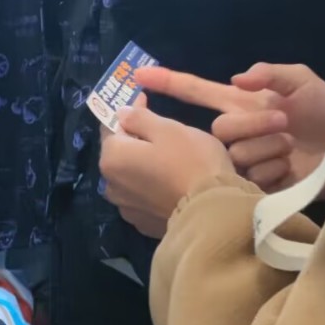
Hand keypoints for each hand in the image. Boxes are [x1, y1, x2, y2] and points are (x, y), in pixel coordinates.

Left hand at [100, 107, 232, 237]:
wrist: (213, 213)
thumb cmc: (191, 161)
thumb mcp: (167, 128)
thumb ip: (139, 118)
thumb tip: (121, 113)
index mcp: (112, 158)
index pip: (111, 126)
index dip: (129, 112)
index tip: (145, 100)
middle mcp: (110, 185)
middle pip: (119, 153)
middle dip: (135, 139)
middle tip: (160, 128)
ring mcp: (127, 209)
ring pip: (130, 177)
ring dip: (142, 165)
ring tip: (167, 159)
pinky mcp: (144, 224)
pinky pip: (143, 197)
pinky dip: (151, 187)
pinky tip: (170, 183)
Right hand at [134, 64, 324, 192]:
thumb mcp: (303, 81)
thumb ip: (271, 73)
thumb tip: (236, 78)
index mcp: (241, 104)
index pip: (196, 91)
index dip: (169, 83)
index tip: (137, 77)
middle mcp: (237, 133)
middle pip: (219, 129)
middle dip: (253, 125)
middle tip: (287, 122)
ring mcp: (245, 161)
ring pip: (236, 156)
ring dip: (271, 148)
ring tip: (294, 148)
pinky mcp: (257, 187)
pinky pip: (252, 179)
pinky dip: (277, 171)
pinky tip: (293, 169)